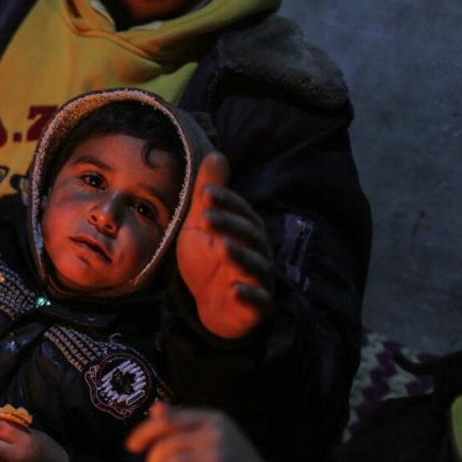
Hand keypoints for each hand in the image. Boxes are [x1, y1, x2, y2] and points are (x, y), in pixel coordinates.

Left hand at [175, 153, 273, 339]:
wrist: (213, 304)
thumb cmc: (210, 259)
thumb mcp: (203, 225)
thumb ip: (211, 194)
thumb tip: (216, 154)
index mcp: (247, 230)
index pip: (240, 212)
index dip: (225, 201)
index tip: (205, 193)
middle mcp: (258, 251)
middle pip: (248, 236)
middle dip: (229, 225)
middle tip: (206, 217)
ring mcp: (258, 279)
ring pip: (254, 266)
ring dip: (240, 256)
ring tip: (223, 248)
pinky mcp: (257, 306)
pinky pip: (257, 301)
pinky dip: (248, 296)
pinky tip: (234, 289)